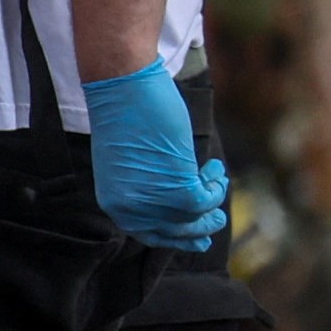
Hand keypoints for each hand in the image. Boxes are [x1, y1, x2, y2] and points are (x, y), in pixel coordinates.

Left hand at [80, 58, 222, 250]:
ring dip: (212, 200)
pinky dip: (216, 184)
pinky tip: (213, 167)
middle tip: (217, 218)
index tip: (198, 240)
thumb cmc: (127, 118)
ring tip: (214, 178)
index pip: (149, 235)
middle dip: (201, 226)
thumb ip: (147, 189)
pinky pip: (207, 200)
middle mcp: (130, 210)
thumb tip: (179, 207)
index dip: (177, 237)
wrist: (123, 89)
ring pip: (196, 219)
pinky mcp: (176, 188)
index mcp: (113, 204)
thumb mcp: (130, 165)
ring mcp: (152, 203)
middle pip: (177, 233)